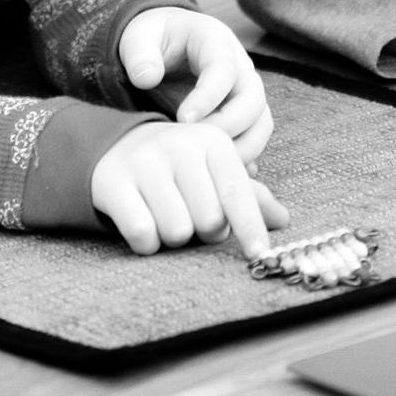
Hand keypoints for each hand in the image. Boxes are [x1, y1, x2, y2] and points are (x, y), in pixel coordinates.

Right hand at [91, 120, 288, 255]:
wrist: (118, 147)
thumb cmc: (180, 167)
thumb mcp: (214, 170)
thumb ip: (248, 196)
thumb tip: (282, 220)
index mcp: (212, 141)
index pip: (237, 193)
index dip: (250, 227)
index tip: (259, 254)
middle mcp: (180, 145)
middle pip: (209, 221)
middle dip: (202, 231)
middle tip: (190, 214)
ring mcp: (145, 161)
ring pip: (176, 232)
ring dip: (173, 237)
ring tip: (165, 214)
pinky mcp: (113, 182)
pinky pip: (143, 235)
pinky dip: (146, 243)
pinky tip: (143, 222)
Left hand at [119, 8, 272, 164]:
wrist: (162, 47)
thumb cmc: (152, 41)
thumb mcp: (138, 39)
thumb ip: (139, 55)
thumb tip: (146, 78)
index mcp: (216, 41)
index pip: (224, 68)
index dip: (208, 96)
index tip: (183, 119)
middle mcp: (240, 67)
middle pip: (253, 99)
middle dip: (228, 127)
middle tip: (196, 147)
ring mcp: (244, 92)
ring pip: (261, 124)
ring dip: (241, 148)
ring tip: (206, 166)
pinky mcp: (242, 116)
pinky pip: (254, 139)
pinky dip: (241, 158)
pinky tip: (215, 175)